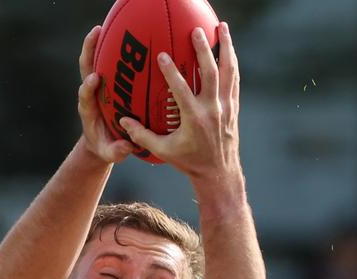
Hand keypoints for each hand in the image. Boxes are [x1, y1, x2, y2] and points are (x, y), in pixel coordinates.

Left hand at [78, 26, 135, 163]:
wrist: (99, 142)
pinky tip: (119, 36)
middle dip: (88, 51)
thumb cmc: (105, 147)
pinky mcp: (103, 83)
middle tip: (96, 34)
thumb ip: (116, 151)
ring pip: (92, 61)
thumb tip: (126, 146)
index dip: (88, 86)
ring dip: (96, 43)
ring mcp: (96, 87)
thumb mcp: (110, 153)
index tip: (95, 78)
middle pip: (85, 69)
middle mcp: (90, 94)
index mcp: (88, 111)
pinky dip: (108, 49)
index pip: (85, 96)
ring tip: (104, 26)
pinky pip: (103, 62)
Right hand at [119, 22, 240, 182]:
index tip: (162, 55)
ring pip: (228, 71)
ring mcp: (226, 107)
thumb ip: (143, 136)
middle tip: (196, 31)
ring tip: (221, 27)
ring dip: (226, 47)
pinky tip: (228, 49)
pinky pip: (234, 80)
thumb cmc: (188, 162)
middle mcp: (212, 110)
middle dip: (204, 49)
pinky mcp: (233, 107)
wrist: (218, 172)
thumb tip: (123, 122)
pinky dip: (231, 62)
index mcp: (194, 119)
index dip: (171, 72)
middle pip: (211, 73)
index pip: (182, 90)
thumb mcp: (163, 151)